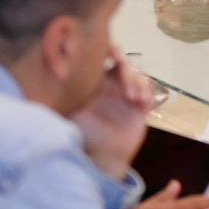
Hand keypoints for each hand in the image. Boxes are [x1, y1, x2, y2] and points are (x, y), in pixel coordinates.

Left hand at [72, 49, 155, 179]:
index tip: (114, 55)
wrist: (103, 157)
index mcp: (96, 83)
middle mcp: (113, 86)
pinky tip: (141, 103)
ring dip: (138, 84)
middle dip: (127, 71)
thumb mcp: (73, 113)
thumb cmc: (85, 135)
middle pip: (125, 65)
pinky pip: (148, 94)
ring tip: (133, 99)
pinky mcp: (140, 108)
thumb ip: (68, 95)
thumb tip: (60, 73)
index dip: (112, 51)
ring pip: (139, 78)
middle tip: (125, 81)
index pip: (105, 58)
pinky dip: (146, 94)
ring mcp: (127, 96)